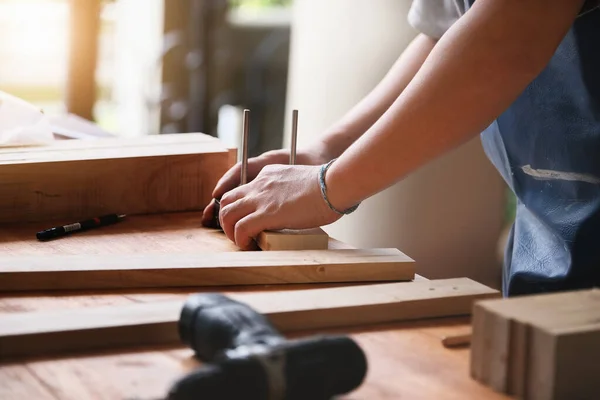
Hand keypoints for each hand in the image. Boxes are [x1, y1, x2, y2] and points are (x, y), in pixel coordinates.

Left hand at [217, 164, 341, 249]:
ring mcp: (261, 199)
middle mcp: (259, 185)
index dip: (240, 208)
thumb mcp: (300, 182)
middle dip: (227, 219)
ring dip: (230, 231)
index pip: (242, 190)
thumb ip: (291, 192)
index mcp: (268, 175)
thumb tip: (297, 208)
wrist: (333, 184)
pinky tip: (250, 245)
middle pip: (226, 200)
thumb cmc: (328, 186)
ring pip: (226, 214)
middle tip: (238, 233)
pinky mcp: (266, 214)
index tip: (248, 220)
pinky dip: (240, 240)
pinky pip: (241, 228)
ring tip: (242, 241)